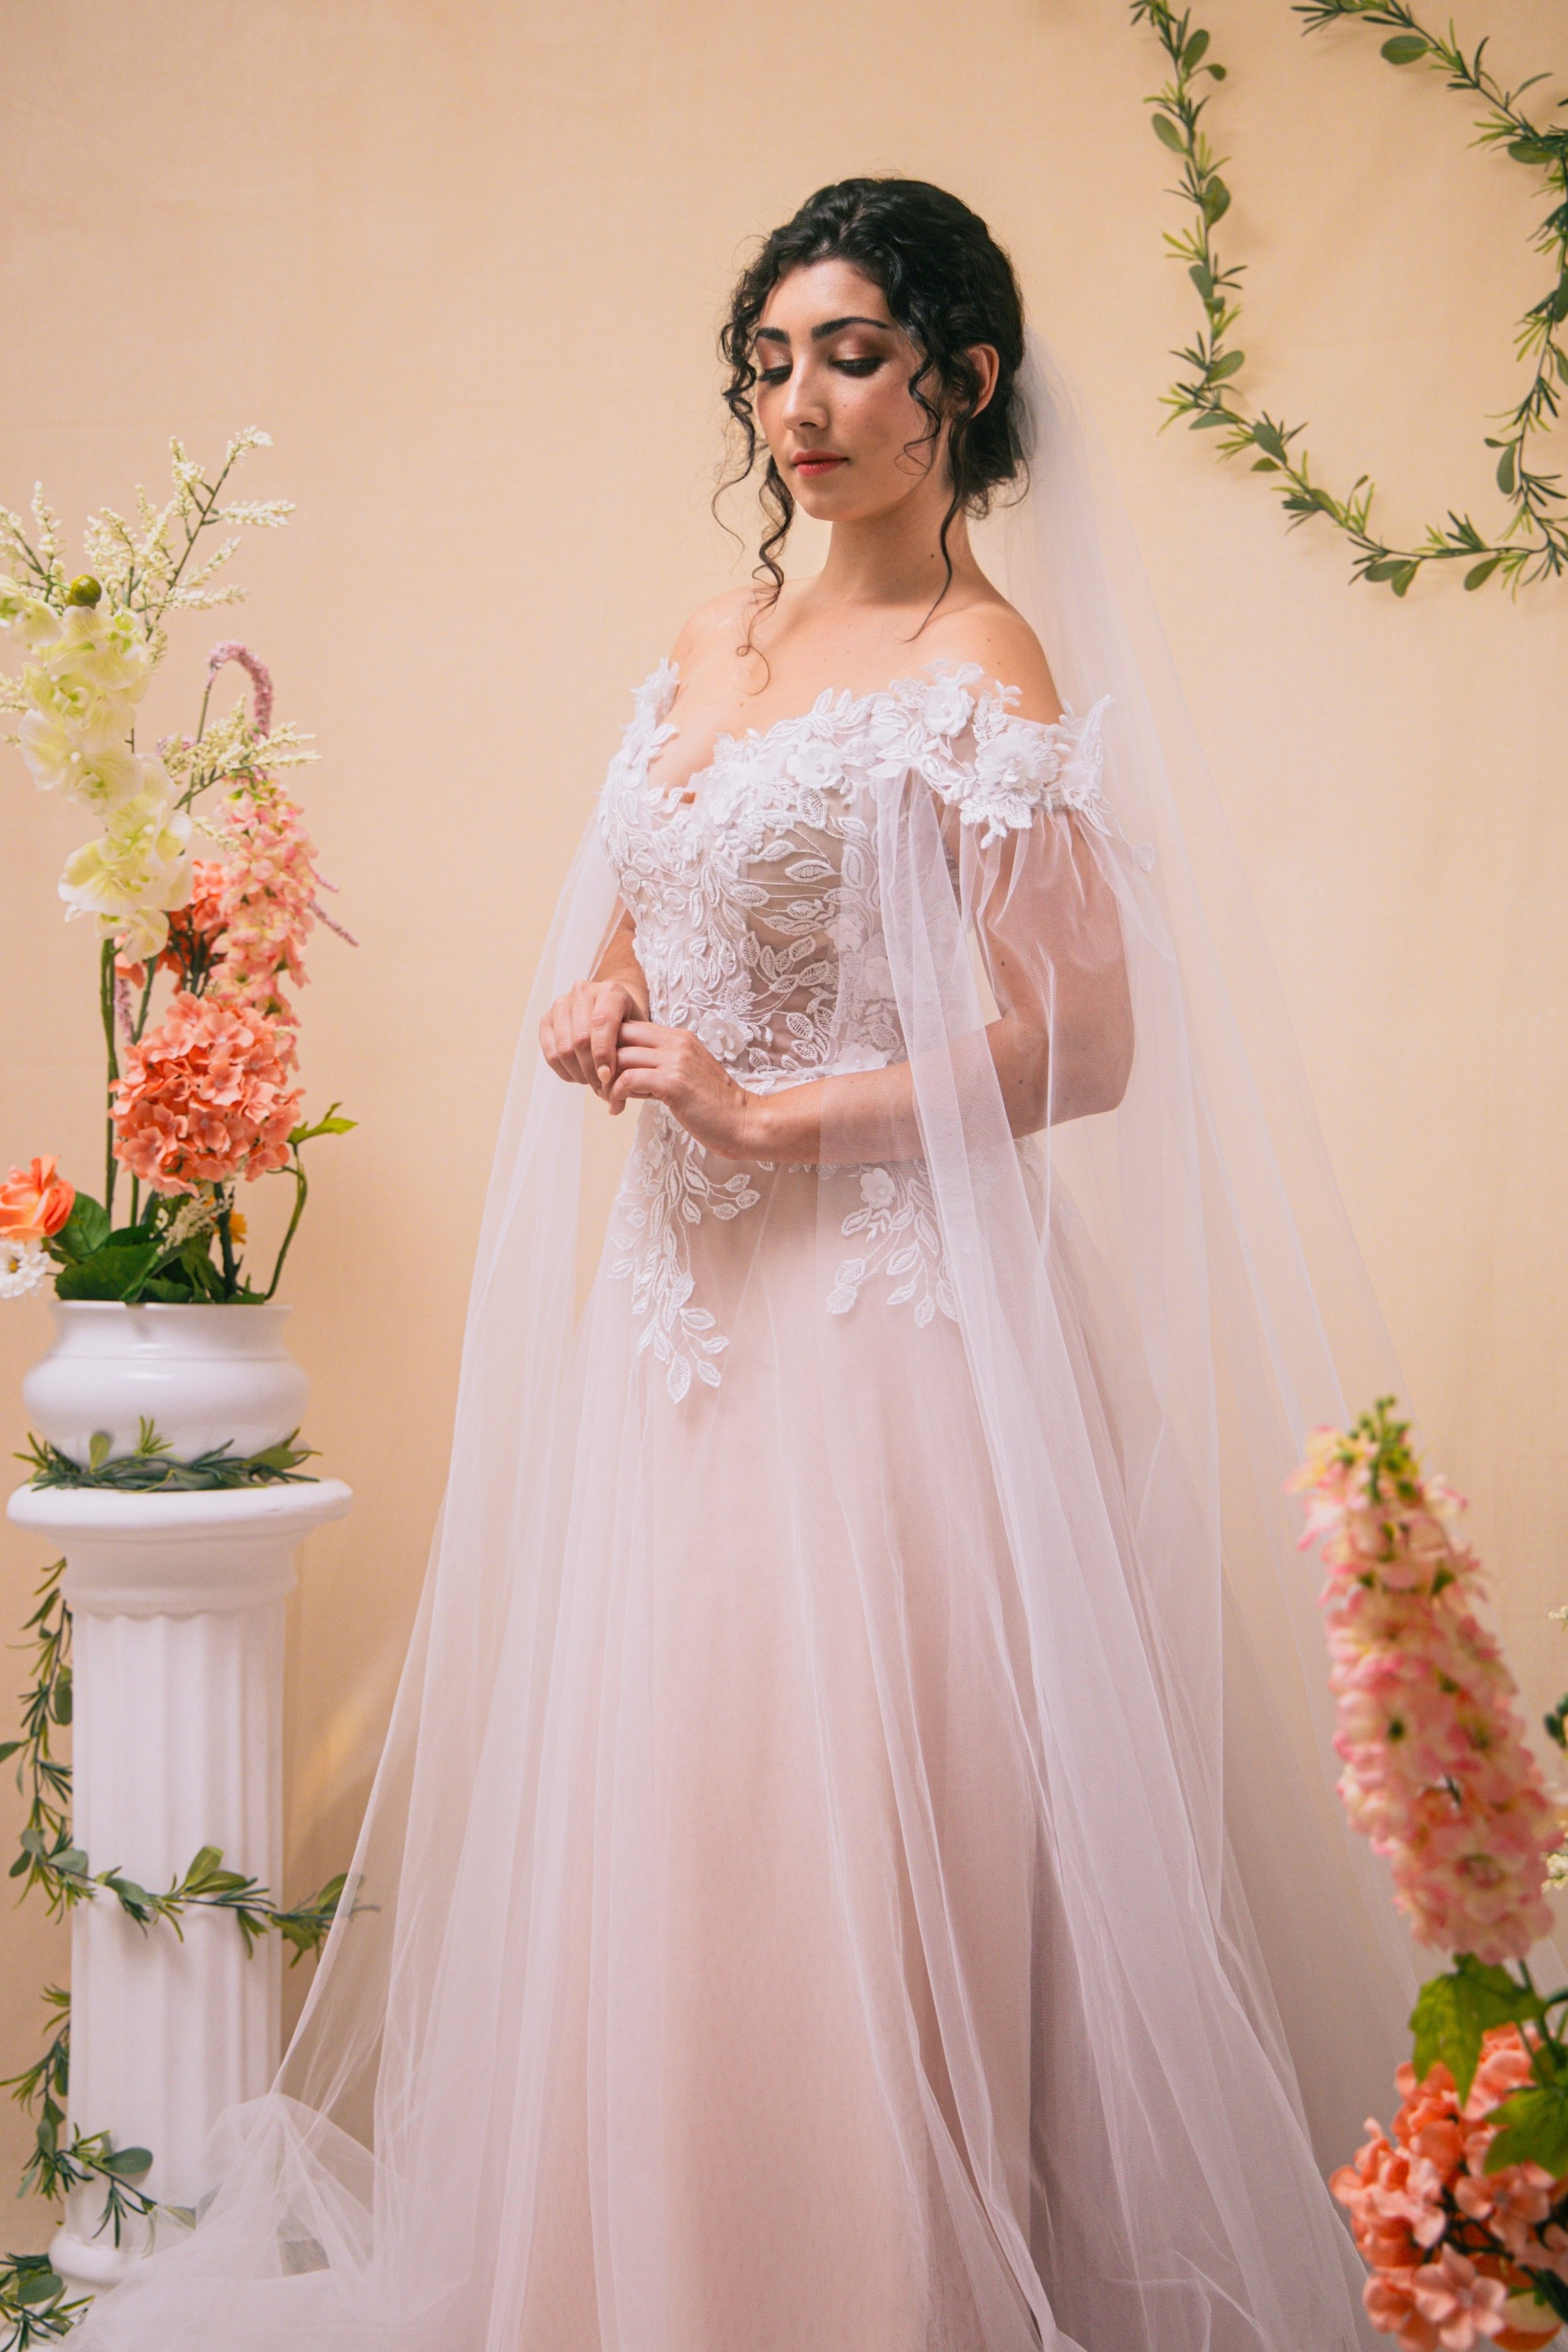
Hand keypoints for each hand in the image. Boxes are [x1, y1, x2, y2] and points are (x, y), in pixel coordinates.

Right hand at [539, 978, 645, 1099]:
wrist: (613, 1008)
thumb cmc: (629, 1023)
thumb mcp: (639, 1031)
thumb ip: (630, 1049)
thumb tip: (612, 1081)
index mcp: (610, 991)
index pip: (602, 1022)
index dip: (603, 1054)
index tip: (607, 1077)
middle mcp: (583, 992)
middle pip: (581, 1039)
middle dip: (591, 1070)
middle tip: (602, 1087)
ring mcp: (561, 1004)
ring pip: (564, 1048)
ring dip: (578, 1073)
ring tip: (592, 1082)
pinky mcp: (547, 1019)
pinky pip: (550, 1053)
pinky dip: (564, 1071)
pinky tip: (578, 1076)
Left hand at [609, 1023, 760, 1155]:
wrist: (744, 1123)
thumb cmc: (713, 1106)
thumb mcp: (684, 1075)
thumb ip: (658, 1067)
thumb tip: (623, 1073)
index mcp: (679, 1037)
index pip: (630, 1026)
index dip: (610, 1046)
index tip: (606, 1071)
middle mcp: (677, 1042)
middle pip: (619, 1035)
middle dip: (601, 1059)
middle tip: (599, 1083)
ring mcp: (676, 1060)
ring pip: (619, 1057)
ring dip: (606, 1081)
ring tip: (609, 1100)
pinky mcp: (673, 1083)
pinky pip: (627, 1080)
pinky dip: (615, 1095)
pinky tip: (617, 1109)